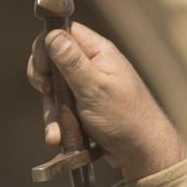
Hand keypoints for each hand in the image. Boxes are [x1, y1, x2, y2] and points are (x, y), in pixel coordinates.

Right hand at [25, 20, 186, 179]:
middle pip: (53, 61)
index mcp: (98, 52)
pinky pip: (62, 110)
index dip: (46, 46)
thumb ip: (72, 62)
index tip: (43, 69)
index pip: (63, 32)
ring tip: (56, 132)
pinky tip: (58, 138)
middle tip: (48, 93)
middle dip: (44, 81)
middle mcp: (92, 65)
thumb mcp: (95, 87)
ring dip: (51, 111)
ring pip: (54, 90)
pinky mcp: (84, 108)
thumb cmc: (125, 118)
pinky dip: (58, 124)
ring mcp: (87, 88)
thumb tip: (52, 33)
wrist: (142, 153)